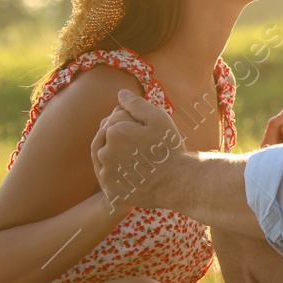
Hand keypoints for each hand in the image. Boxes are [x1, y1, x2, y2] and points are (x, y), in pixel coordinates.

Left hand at [92, 90, 187, 209]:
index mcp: (114, 132)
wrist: (178, 183)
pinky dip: (119, 172)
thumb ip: (136, 104)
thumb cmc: (169, 148)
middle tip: (145, 146)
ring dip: (119, 155)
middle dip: (122, 138)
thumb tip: (120, 94)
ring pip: (108, 157)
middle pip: (109, 139)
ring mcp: (106, 172)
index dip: (132, 123)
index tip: (147, 132)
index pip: (115, 121)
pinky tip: (136, 172)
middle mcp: (104, 152)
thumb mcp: (158, 118)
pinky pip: (110, 175)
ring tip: (141, 159)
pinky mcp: (110, 188)